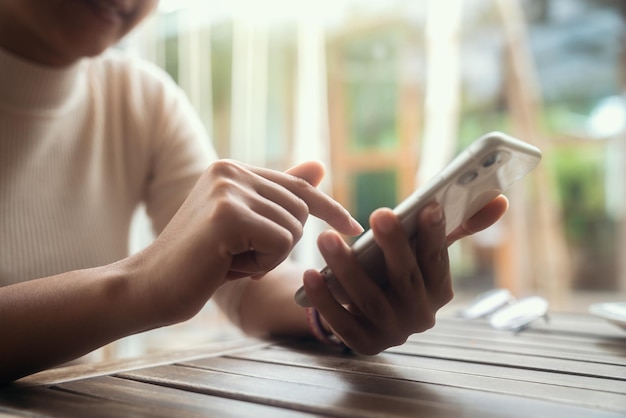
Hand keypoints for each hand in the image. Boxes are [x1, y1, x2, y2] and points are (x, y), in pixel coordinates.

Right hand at [136, 159, 362, 322]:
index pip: (298, 186)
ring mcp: (227, 189)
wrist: (149, 287)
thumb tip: (320, 166)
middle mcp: (231, 170)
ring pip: (293, 228)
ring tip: (230, 259)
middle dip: (281, 244)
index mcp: (233, 170)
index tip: (354, 228)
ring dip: (269, 256)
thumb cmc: (201, 262)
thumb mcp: (246, 228)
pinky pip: (281, 243)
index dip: (330, 209)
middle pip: (301, 209)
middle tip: (240, 256)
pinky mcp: (227, 213)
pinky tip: (228, 264)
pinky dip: (262, 263)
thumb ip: (279, 198)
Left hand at [302, 195, 507, 354]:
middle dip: (393, 246)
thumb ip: (456, 226)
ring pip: (370, 300)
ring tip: (327, 238)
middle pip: (405, 279)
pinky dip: (326, 299)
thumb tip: (500, 199)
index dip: (435, 235)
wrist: (366, 314)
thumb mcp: (422, 251)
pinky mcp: (363, 344)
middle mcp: (420, 316)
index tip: (428, 206)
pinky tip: (309, 274)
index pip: (438, 261)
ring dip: (348, 269)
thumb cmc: (395, 271)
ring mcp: (392, 333)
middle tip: (378, 213)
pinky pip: (342, 323)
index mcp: (439, 291)